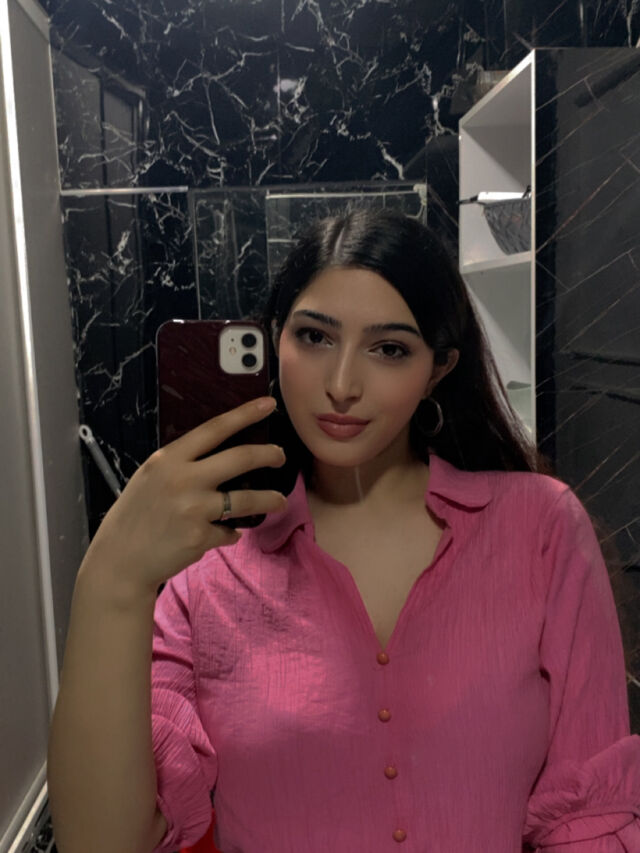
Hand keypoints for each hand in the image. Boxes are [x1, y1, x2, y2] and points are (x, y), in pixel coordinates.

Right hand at [81, 397, 286, 595]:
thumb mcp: (151, 477)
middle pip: (240, 458)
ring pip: (247, 499)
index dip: (244, 414)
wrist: (120, 560)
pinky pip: (229, 532)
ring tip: (280, 501)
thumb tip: (223, 455)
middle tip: (281, 456)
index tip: (268, 404)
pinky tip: (224, 535)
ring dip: (270, 499)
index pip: (214, 429)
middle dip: (269, 454)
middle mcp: (183, 479)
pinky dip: (230, 534)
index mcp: (169, 459)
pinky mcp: (200, 536)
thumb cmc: (136, 515)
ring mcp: (193, 508)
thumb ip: (182, 464)